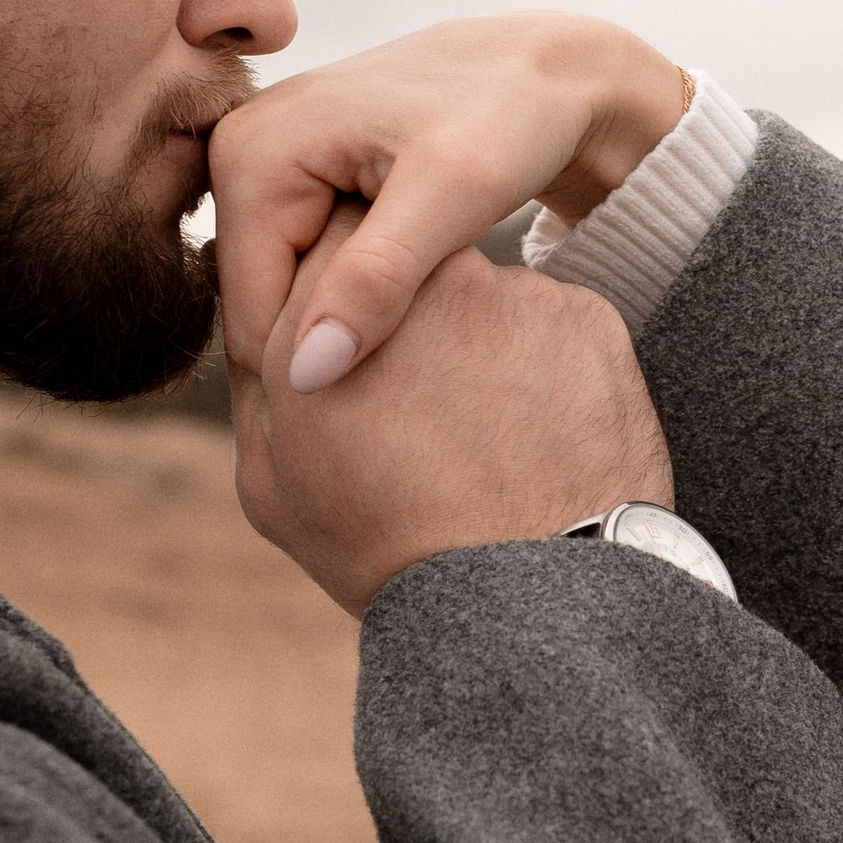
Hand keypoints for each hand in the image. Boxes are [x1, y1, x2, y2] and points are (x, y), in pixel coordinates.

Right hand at [206, 15, 688, 394]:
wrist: (544, 72)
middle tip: (409, 419)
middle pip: (259, 310)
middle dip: (323, 366)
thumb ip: (376, 279)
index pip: (251, 317)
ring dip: (338, 346)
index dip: (311, 388)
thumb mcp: (453, 195)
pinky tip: (407, 341)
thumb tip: (303, 375)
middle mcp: (235, 151)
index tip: (386, 433)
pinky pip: (304, 273)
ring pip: (284, 300)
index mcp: (249, 153)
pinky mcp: (293, 180)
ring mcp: (260, 164)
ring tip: (414, 386)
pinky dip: (351, 312)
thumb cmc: (511, 118)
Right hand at [231, 202, 676, 615]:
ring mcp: (511, 291)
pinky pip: (551, 326)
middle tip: (424, 401)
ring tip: (487, 435)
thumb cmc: (387, 551)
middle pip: (410, 257)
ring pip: (486, 294)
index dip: (343, 299)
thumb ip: (257, 381)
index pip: (328, 244)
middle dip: (411, 311)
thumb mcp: (273, 482)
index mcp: (324, 315)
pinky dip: (546, 369)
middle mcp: (417, 280)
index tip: (360, 354)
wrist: (526, 598)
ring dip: (482, 343)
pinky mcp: (585, 316)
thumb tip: (268, 319)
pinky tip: (536, 437)